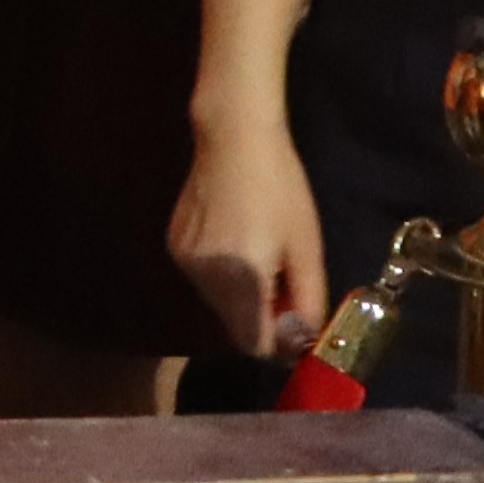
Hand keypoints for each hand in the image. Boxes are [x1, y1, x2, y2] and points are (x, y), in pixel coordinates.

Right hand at [169, 112, 328, 362]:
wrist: (233, 138)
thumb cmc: (280, 188)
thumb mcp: (306, 247)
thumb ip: (308, 301)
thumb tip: (304, 342)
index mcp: (242, 279)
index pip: (254, 345)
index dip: (278, 342)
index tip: (296, 322)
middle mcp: (205, 278)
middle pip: (235, 327)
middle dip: (262, 317)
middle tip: (283, 280)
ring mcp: (185, 263)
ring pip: (220, 305)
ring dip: (243, 297)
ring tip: (261, 254)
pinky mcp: (175, 247)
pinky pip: (205, 281)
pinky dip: (224, 276)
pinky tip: (236, 239)